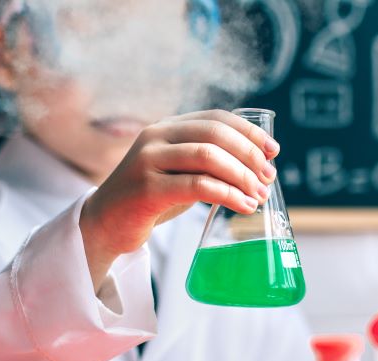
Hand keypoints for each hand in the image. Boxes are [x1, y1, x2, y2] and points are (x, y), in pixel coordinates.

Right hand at [79, 110, 279, 290]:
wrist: (105, 224)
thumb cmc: (148, 200)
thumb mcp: (177, 172)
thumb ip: (204, 161)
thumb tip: (257, 164)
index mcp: (166, 128)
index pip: (215, 118)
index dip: (249, 131)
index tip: (273, 150)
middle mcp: (156, 137)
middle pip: (215, 135)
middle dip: (250, 155)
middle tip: (268, 177)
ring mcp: (149, 161)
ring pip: (209, 157)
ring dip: (242, 176)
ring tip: (258, 195)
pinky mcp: (147, 189)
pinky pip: (198, 186)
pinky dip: (228, 195)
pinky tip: (243, 205)